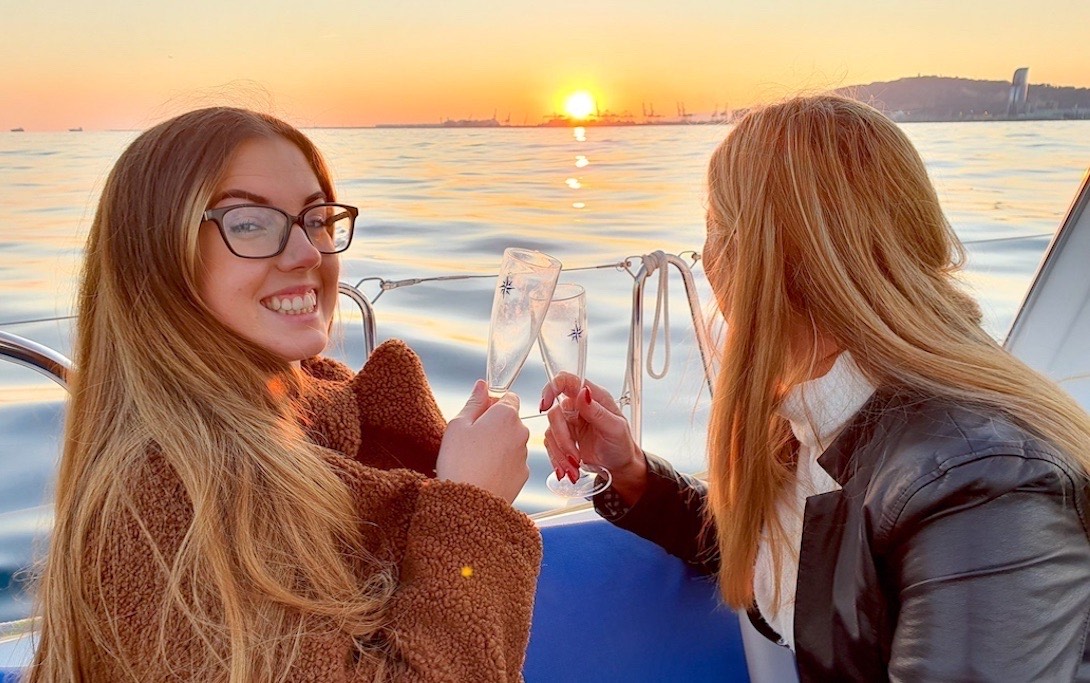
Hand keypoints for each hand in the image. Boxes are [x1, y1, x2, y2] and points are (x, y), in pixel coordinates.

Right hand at [437, 380, 529, 502]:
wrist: (469, 504)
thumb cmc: (459, 462)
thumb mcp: (458, 425)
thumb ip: (474, 402)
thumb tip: (482, 385)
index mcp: (506, 415)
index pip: (508, 397)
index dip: (491, 404)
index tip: (477, 416)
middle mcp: (522, 432)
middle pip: (510, 420)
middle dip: (494, 425)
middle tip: (471, 440)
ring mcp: (525, 454)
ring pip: (512, 442)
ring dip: (498, 445)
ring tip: (475, 460)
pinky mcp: (523, 474)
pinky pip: (513, 462)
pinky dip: (502, 464)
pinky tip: (484, 472)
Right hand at [541, 373, 646, 501]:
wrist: (619, 466)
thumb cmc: (621, 444)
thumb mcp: (615, 428)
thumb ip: (597, 411)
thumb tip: (583, 392)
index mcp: (593, 397)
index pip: (567, 381)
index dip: (552, 387)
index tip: (546, 404)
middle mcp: (578, 406)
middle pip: (555, 413)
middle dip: (563, 440)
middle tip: (575, 457)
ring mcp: (569, 422)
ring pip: (550, 432)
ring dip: (560, 454)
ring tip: (574, 468)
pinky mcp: (563, 438)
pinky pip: (550, 445)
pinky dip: (557, 459)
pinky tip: (568, 469)